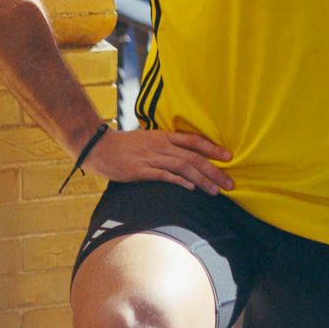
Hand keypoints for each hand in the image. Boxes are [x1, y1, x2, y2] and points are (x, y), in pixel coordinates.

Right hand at [81, 128, 235, 194]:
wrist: (98, 147)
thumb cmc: (125, 146)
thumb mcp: (149, 140)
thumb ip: (166, 146)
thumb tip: (186, 156)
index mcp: (165, 136)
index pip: (195, 141)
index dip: (213, 148)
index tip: (229, 157)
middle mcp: (162, 145)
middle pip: (194, 157)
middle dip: (215, 171)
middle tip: (230, 183)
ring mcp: (151, 157)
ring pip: (184, 167)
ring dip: (202, 179)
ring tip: (215, 191)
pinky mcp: (140, 170)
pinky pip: (163, 175)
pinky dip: (179, 181)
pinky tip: (190, 188)